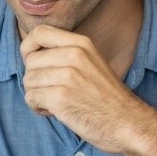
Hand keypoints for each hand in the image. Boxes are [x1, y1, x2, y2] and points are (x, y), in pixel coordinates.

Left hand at [19, 24, 156, 155]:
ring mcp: (67, 76)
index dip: (28, 48)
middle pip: (30, 61)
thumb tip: (30, 55)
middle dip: (35, 79)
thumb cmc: (106, 97)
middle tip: (51, 91)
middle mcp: (74, 55)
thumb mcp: (91, 62)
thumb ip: (65, 54)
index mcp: (81, 43)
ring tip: (54, 102)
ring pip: (28, 80)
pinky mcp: (60, 97)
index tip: (34, 64)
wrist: (128, 123)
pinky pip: (30, 98)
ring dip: (36, 95)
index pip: (38, 33)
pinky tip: (53, 111)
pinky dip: (37, 107)